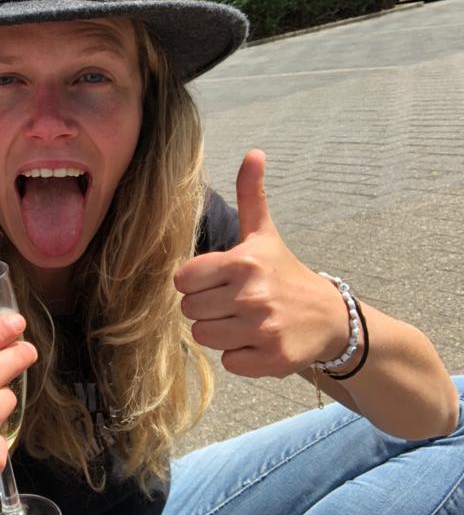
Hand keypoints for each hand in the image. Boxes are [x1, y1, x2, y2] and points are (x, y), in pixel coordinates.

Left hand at [174, 150, 347, 377]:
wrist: (331, 319)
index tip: (217, 280)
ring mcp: (262, 330)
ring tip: (244, 321)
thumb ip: (251, 196)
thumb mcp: (265, 234)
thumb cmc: (285, 273)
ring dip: (220, 332)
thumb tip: (254, 153)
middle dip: (206, 308)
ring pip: (204, 337)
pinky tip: (257, 341)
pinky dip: (239, 356)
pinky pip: (228, 362)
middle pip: (189, 311)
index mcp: (243, 262)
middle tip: (233, 302)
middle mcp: (251, 296)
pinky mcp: (271, 360)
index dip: (196, 282)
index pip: (183, 280)